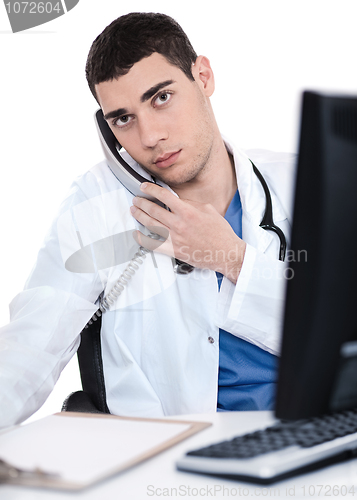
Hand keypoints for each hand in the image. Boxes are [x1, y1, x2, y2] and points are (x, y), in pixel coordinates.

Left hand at [130, 182, 245, 283]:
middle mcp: (179, 224)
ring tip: (134, 210)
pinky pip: (153, 245)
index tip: (144, 187)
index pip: (164, 196)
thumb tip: (177, 200)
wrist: (225, 252)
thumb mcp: (208, 210)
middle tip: (137, 199)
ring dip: (139, 215)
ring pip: (150, 224)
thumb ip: (190, 204)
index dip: (151, 189)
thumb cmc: (220, 232)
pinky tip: (137, 234)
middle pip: (153, 210)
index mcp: (187, 212)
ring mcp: (175, 238)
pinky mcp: (174, 251)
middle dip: (142, 202)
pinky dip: (142, 239)